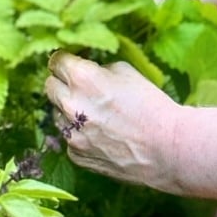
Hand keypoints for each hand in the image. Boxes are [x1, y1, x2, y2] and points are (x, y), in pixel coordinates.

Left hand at [45, 50, 183, 192]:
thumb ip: (98, 68)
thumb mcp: (125, 71)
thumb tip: (84, 68)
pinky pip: (68, 138)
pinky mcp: (76, 156)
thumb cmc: (151, 105)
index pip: (56, 60)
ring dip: (68, 109)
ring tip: (94, 113)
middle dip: (62, 82)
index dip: (65, 60)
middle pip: (49, 86)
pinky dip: (79, 133)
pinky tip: (100, 134)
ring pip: (56, 113)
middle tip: (79, 86)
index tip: (71, 63)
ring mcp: (71, 134)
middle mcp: (70, 104)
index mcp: (82, 78)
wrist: (167, 149)